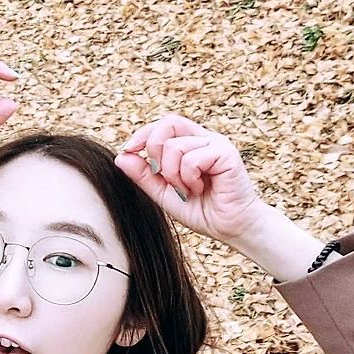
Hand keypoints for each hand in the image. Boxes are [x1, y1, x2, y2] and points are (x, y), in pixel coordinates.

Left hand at [115, 115, 262, 244]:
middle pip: (167, 124)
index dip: (142, 134)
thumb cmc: (203, 211)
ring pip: (175, 147)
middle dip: (154, 151)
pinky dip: (188, 179)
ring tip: (188, 190)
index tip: (128, 151)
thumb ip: (144, 175)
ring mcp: (217, 144)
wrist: (231, 229)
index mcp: (191, 143)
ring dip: (173, 175)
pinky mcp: (226, 154)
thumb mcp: (164, 193)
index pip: (163, 125)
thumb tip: (121, 156)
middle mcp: (205, 138)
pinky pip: (191, 159)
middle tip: (165, 177)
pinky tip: (199, 189)